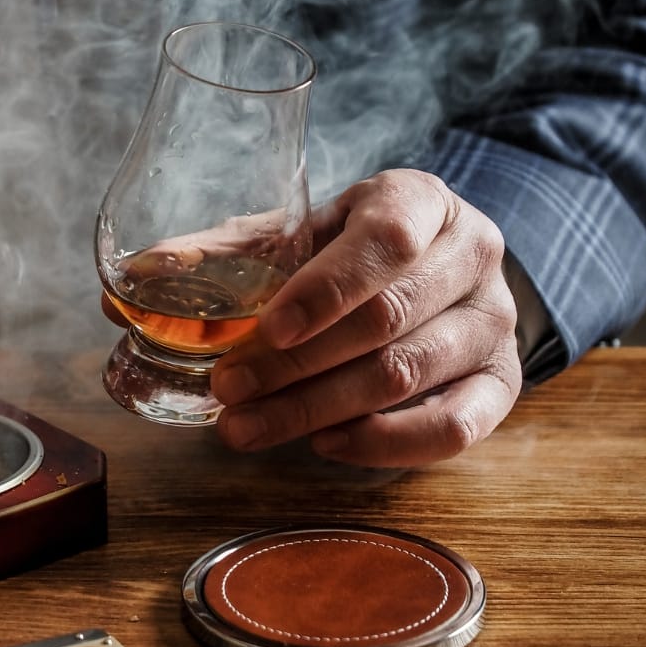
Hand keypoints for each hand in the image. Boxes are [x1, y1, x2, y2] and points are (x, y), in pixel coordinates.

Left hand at [210, 168, 522, 466]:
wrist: (442, 271)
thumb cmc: (357, 249)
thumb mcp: (305, 231)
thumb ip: (233, 250)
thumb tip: (143, 270)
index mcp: (422, 202)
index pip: (386, 240)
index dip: (325, 289)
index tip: (267, 328)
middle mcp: (472, 257)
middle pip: (385, 319)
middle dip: (296, 364)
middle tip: (228, 389)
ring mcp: (494, 324)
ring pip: (407, 375)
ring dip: (317, 409)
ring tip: (246, 427)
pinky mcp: (502, 384)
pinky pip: (454, 427)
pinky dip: (383, 443)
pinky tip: (324, 444)